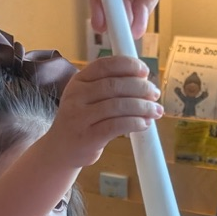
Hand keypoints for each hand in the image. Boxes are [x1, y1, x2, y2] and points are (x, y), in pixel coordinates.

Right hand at [47, 54, 162, 166]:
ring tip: (155, 111)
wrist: (61, 149)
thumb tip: (144, 81)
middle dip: (140, 88)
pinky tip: (144, 124)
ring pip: (117, 106)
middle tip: (154, 94)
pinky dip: (134, 123)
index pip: (105, 65)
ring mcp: (80, 117)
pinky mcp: (87, 137)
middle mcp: (77, 96)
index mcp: (78, 81)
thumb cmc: (81, 121)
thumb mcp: (87, 98)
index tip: (145, 71)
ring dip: (142, 107)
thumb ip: (108, 87)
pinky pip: (116, 126)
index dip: (128, 65)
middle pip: (114, 86)